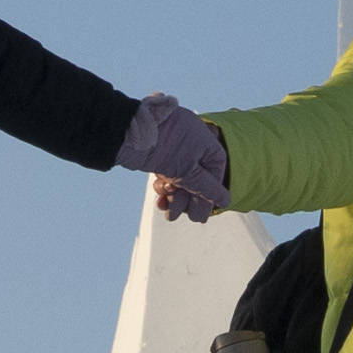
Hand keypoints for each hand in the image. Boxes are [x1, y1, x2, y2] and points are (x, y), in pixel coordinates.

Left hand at [119, 94, 229, 214]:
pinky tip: (161, 202)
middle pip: (198, 174)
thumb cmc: (162, 148)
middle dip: (192, 197)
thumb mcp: (188, 173)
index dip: (213, 188)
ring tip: (171, 214)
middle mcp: (189, 140)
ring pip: (180, 178)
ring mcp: (172, 147)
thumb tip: (226, 201)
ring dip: (176, 198)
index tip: (209, 204)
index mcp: (203, 137)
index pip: (216, 166)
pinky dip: (164, 190)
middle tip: (192, 218)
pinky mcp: (156, 155)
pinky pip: (166, 175)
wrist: (126, 133)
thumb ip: (207, 188)